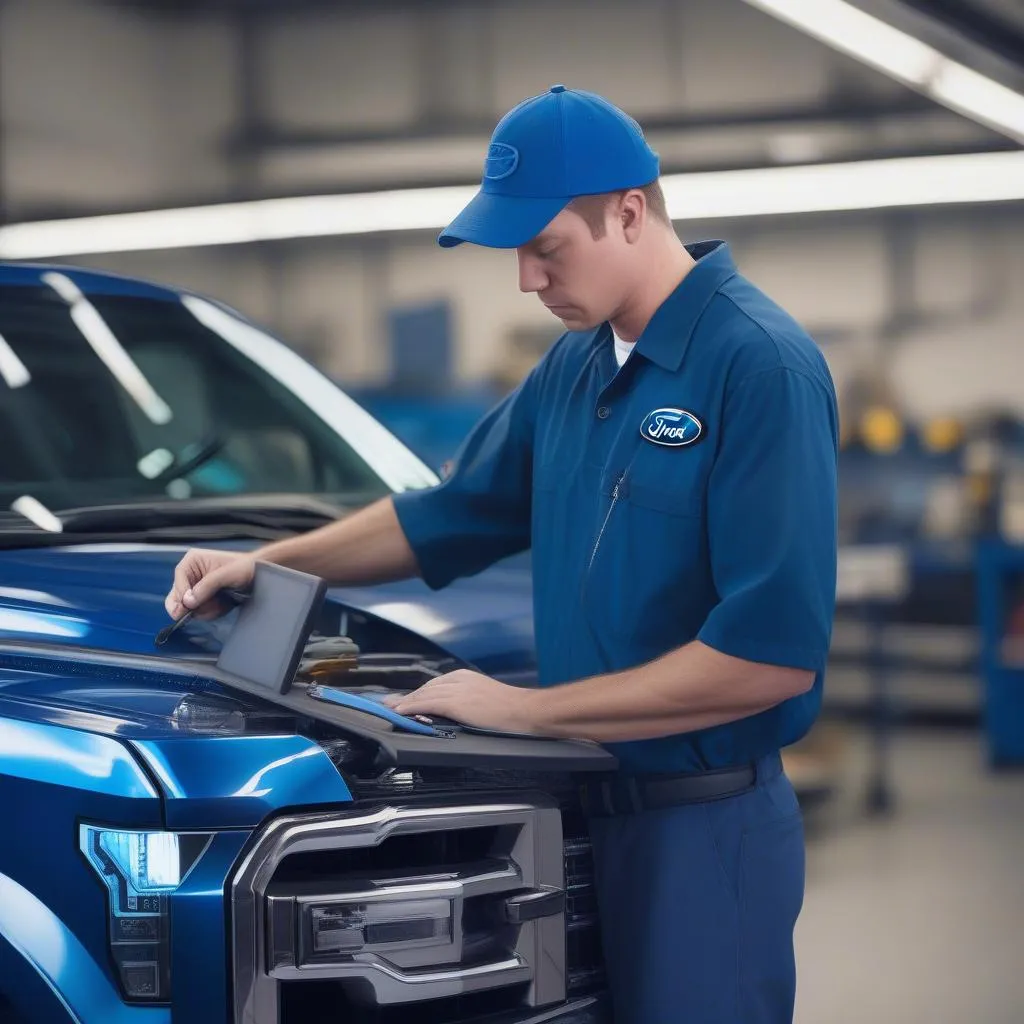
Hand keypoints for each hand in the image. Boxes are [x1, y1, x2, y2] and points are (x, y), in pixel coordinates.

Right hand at [164, 548, 255, 620]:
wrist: (260, 575)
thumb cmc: (245, 567)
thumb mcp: (226, 575)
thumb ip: (207, 586)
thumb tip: (188, 602)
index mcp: (192, 561)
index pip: (178, 580)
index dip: (182, 594)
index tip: (189, 605)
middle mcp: (191, 575)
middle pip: (176, 596)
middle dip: (191, 605)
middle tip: (202, 609)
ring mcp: (197, 588)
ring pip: (188, 607)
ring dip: (204, 609)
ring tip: (221, 603)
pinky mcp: (204, 599)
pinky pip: (199, 612)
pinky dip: (211, 612)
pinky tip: (223, 605)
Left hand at [390, 670, 542, 734]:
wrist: (524, 711)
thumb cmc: (511, 709)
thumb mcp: (486, 698)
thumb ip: (469, 700)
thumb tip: (458, 710)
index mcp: (466, 677)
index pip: (435, 684)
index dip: (419, 693)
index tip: (406, 699)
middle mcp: (459, 679)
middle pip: (426, 687)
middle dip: (408, 696)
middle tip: (390, 703)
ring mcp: (457, 690)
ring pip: (423, 694)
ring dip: (405, 702)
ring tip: (391, 708)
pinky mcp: (456, 702)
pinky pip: (427, 703)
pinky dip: (411, 707)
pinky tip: (401, 711)